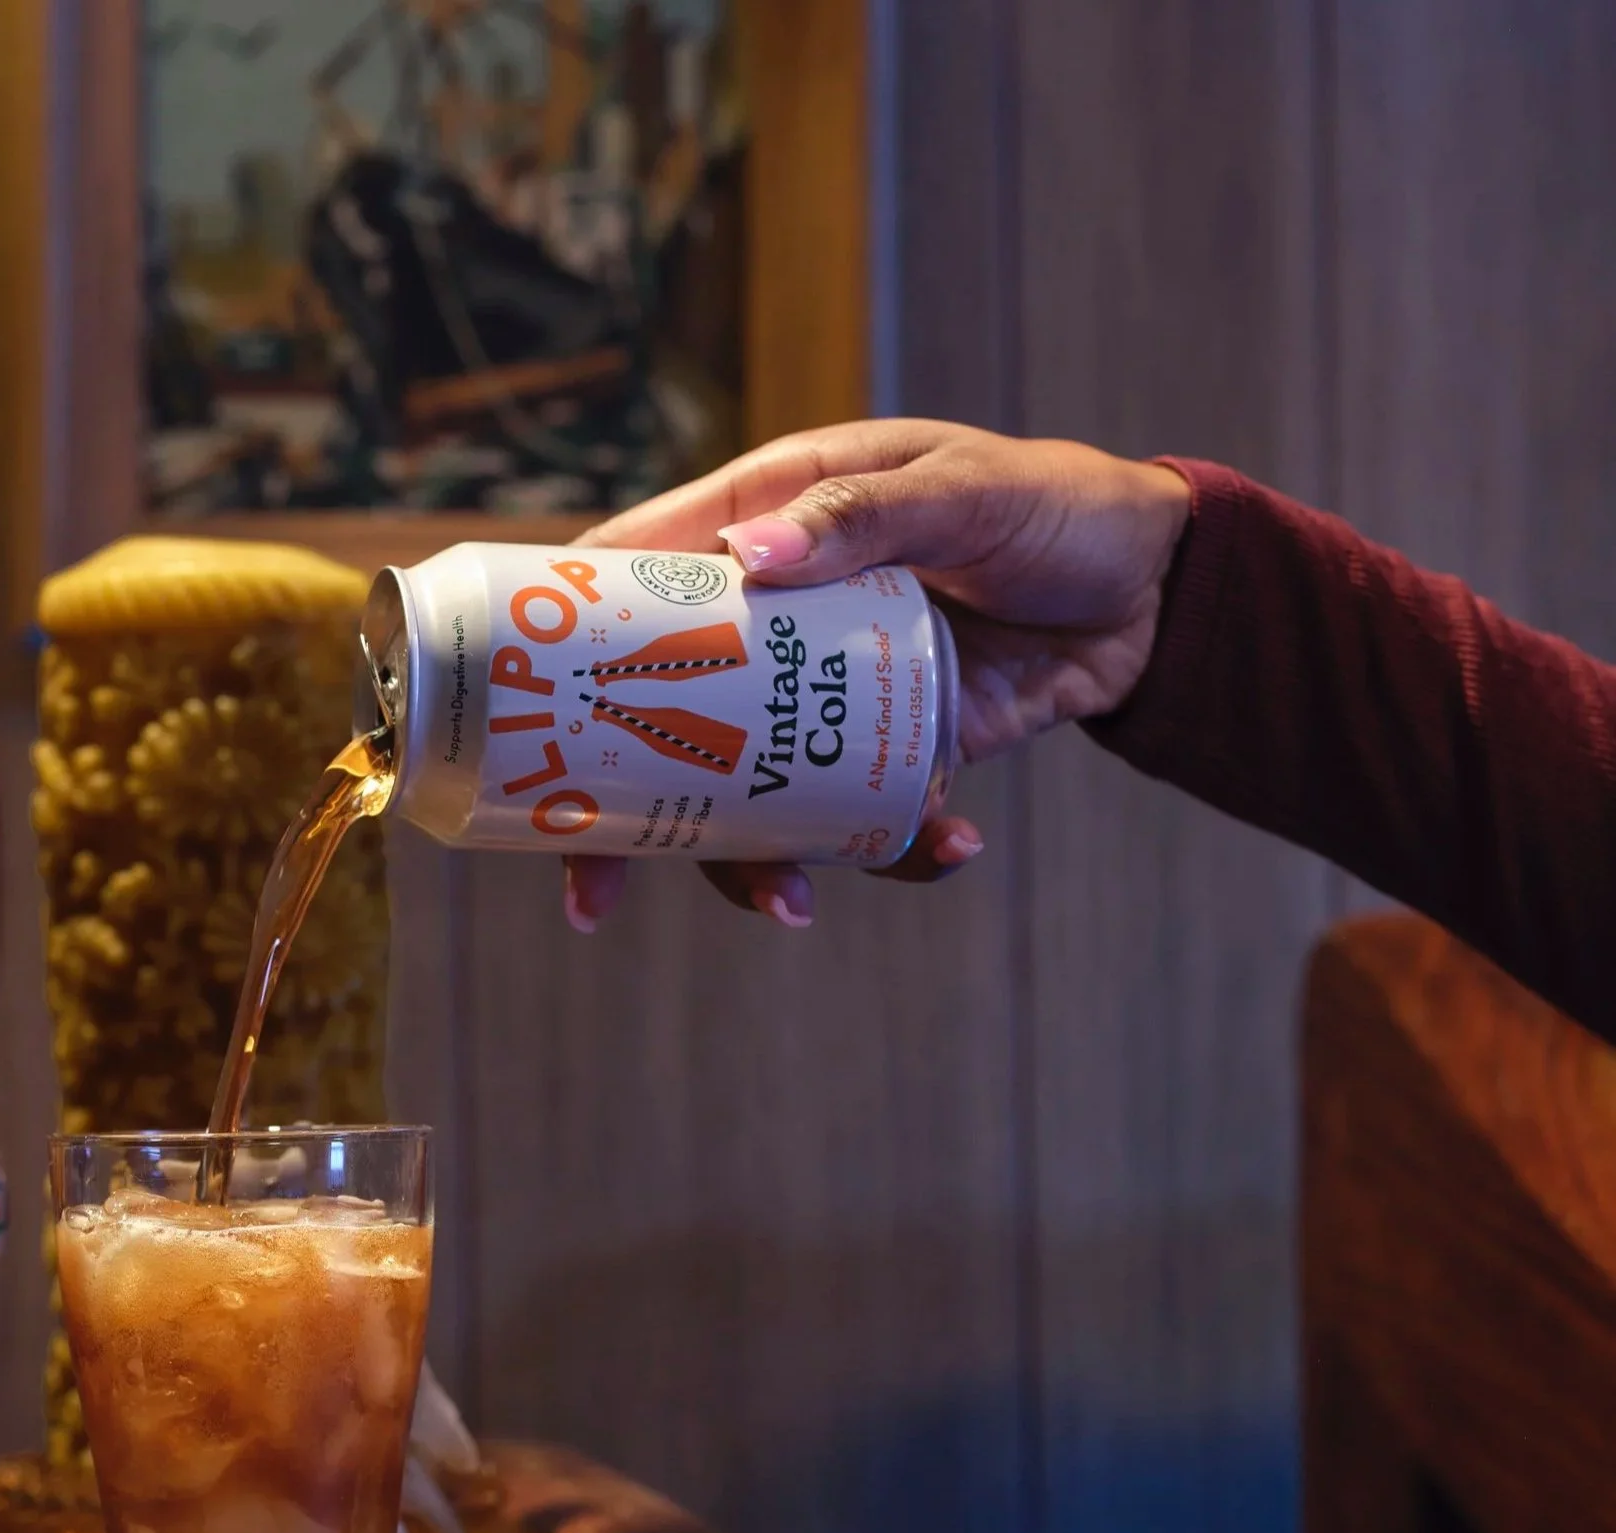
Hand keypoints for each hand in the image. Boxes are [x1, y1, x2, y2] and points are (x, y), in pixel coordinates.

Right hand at [560, 419, 1192, 931]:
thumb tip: (752, 562)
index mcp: (763, 525)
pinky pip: (852, 819)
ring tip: (793, 902)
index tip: (513, 726)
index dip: (554, 649)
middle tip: (595, 891)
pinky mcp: (887, 751)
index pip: (625, 582)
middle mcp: (772, 619)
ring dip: (750, 859)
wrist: (1161, 587)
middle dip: (616, 812)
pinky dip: (888, 851)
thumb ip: (860, 518)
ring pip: (742, 791)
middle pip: (653, 714)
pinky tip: (944, 850)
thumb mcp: (959, 488)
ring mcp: (821, 696)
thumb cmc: (1052, 502)